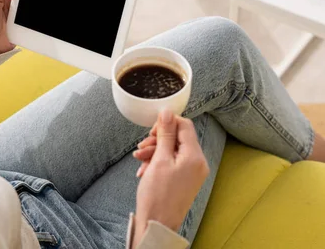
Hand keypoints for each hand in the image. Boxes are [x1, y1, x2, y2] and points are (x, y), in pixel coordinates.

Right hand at [132, 111, 208, 246]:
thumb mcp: (159, 159)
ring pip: (172, 150)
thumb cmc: (157, 195)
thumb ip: (165, 134)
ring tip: (139, 158)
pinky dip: (157, 161)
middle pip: (178, 138)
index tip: (151, 131)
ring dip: (154, 151)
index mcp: (195, 156)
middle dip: (157, 139)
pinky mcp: (185, 179)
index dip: (167, 123)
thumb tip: (167, 112)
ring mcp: (192, 172)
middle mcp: (198, 163)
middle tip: (142, 147)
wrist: (157, 223)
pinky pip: (172, 162)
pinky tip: (144, 169)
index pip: (185, 125)